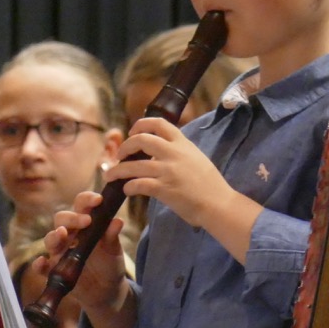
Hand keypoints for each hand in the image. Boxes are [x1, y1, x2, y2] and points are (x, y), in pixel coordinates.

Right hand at [35, 192, 128, 312]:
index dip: (86, 200)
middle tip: (86, 221)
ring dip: (54, 236)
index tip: (98, 200)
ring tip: (62, 234)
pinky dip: (39, 264)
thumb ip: (112, 236)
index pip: (81, 205)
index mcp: (86, 224)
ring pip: (50, 239)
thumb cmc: (109, 263)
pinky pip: (42, 267)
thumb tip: (117, 221)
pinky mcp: (54, 271)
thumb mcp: (113, 250)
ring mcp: (60, 252)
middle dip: (71, 218)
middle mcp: (70, 235)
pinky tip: (42, 262)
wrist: (106, 290)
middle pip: (61, 219)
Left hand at [107, 117, 234, 229]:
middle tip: (120, 156)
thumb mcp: (197, 158)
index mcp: (183, 144)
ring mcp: (168, 171)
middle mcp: (174, 153)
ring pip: (133, 165)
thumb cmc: (210, 184)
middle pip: (141, 140)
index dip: (141, 124)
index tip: (133, 132)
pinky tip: (127, 190)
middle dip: (125, 147)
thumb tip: (161, 150)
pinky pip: (137, 184)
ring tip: (109, 176)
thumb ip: (180, 151)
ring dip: (117, 170)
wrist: (218, 203)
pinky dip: (128, 187)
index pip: (159, 123)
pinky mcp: (163, 189)